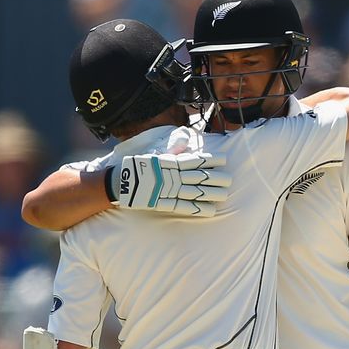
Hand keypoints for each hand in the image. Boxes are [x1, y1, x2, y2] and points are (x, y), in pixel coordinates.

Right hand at [115, 153, 230, 216]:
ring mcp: (167, 190)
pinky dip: (197, 208)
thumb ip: (172, 148)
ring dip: (210, 193)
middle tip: (229, 179)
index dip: (210, 159)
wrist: (118, 182)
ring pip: (194, 192)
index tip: (224, 159)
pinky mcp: (162, 203)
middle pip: (198, 177)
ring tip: (225, 194)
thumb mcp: (154, 152)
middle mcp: (171, 176)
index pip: (194, 159)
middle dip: (215, 178)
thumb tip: (186, 138)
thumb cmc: (137, 165)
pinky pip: (183, 207)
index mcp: (170, 162)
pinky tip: (211, 210)